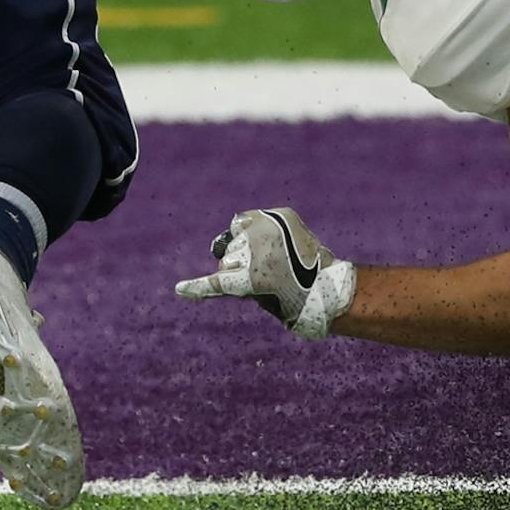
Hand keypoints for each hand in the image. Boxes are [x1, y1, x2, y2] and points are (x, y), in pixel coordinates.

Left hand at [175, 207, 356, 339]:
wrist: (329, 293)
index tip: (267, 255)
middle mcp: (264, 231)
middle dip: (243, 262)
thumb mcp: (291, 236)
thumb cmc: (310, 268)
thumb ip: (258, 233)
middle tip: (276, 273)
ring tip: (272, 284)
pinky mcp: (251, 281)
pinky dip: (197, 288)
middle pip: (231, 246)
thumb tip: (218, 248)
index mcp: (275, 216)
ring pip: (227, 266)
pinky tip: (180, 289)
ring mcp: (256, 255)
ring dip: (240, 277)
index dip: (248, 243)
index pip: (240, 224)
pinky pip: (217, 283)